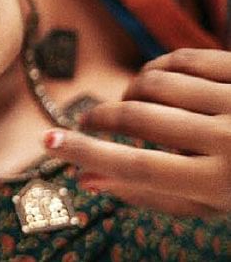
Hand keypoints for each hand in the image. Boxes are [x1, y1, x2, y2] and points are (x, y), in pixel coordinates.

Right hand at [42, 48, 230, 216]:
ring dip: (133, 94)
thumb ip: (148, 195)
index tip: (48, 142)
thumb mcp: (210, 205)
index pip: (137, 167)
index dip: (85, 153)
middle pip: (138, 119)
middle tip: (89, 120)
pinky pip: (183, 58)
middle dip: (102, 117)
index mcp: (221, 184)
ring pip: (156, 83)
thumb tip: (85, 181)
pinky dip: (158, 69)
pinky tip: (158, 82)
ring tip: (136, 106)